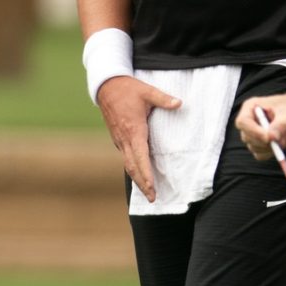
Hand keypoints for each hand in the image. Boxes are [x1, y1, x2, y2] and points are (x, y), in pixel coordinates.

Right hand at [98, 75, 180, 202]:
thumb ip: (163, 99)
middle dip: (142, 184)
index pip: (140, 157)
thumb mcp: (147, 91)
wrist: (105, 86)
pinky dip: (133, 168)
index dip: (146, 174)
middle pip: (133, 167)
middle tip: (152, 198)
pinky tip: (139, 173)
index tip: (151, 187)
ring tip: (147, 192)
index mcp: (134, 130)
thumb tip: (180, 103)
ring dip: (137, 179)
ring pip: (128, 164)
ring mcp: (119, 139)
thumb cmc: (127, 89)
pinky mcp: (118, 138)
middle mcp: (125, 139)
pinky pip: (125, 157)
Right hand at [236, 91, 285, 160]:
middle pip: (247, 137)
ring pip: (254, 148)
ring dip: (272, 147)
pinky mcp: (262, 144)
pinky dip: (273, 152)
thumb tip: (271, 138)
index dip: (253, 131)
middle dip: (265, 141)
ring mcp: (255, 133)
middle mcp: (250, 121)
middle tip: (283, 137)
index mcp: (251, 108)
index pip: (243, 122)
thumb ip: (280, 125)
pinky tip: (283, 142)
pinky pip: (261, 155)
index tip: (269, 138)